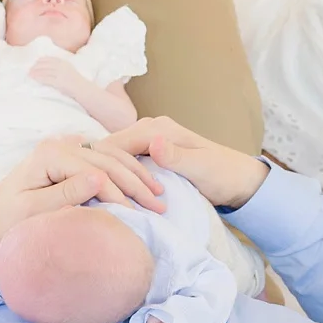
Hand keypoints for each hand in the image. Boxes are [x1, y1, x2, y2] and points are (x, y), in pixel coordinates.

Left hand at [0, 136, 164, 245]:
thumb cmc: (7, 221)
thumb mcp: (34, 211)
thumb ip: (67, 194)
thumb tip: (101, 179)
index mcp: (49, 154)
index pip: (95, 171)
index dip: (119, 193)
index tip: (137, 215)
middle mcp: (59, 144)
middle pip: (108, 159)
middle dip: (136, 182)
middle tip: (160, 205)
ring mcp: (67, 147)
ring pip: (112, 155)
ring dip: (137, 173)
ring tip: (159, 193)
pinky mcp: (72, 155)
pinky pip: (106, 157)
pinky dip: (127, 169)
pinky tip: (143, 181)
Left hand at [30, 56, 87, 94]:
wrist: (84, 90)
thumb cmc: (77, 82)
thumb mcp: (70, 70)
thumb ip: (61, 68)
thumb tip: (49, 68)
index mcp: (64, 62)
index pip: (49, 59)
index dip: (41, 60)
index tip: (35, 63)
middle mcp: (62, 66)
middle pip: (45, 64)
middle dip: (36, 66)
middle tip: (29, 69)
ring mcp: (61, 74)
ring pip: (45, 71)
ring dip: (36, 72)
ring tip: (30, 74)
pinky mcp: (59, 82)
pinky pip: (47, 79)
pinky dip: (39, 78)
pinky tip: (35, 79)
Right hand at [101, 116, 270, 209]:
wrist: (239, 179)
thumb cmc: (222, 175)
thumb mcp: (201, 169)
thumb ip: (176, 157)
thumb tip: (153, 143)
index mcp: (157, 129)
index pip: (116, 144)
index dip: (100, 165)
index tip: (89, 188)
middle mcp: (150, 128)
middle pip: (111, 148)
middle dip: (97, 168)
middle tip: (83, 194)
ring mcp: (149, 140)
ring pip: (114, 154)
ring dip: (104, 172)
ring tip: (90, 194)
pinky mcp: (150, 152)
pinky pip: (124, 161)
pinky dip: (114, 174)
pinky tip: (105, 191)